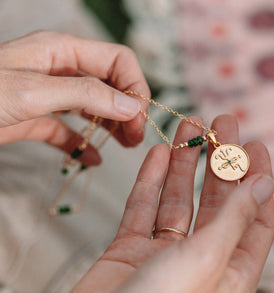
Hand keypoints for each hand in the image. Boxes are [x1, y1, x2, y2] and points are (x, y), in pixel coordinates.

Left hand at [0, 31, 148, 165]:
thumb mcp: (32, 92)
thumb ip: (84, 95)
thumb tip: (131, 106)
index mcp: (62, 50)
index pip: (117, 60)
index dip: (134, 87)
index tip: (138, 117)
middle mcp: (60, 70)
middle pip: (110, 85)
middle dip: (128, 110)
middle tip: (135, 137)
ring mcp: (49, 95)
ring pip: (94, 107)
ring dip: (112, 126)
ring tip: (126, 145)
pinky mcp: (37, 119)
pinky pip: (68, 130)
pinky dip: (82, 145)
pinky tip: (91, 158)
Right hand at [68, 115, 273, 292]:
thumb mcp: (207, 258)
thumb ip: (234, 219)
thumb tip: (265, 184)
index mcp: (231, 271)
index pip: (255, 217)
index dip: (257, 179)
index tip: (255, 145)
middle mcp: (201, 261)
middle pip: (217, 202)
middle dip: (220, 161)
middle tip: (221, 123)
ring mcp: (164, 256)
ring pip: (178, 201)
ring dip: (184, 164)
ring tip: (190, 126)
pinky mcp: (129, 253)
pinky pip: (143, 210)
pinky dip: (150, 182)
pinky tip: (158, 154)